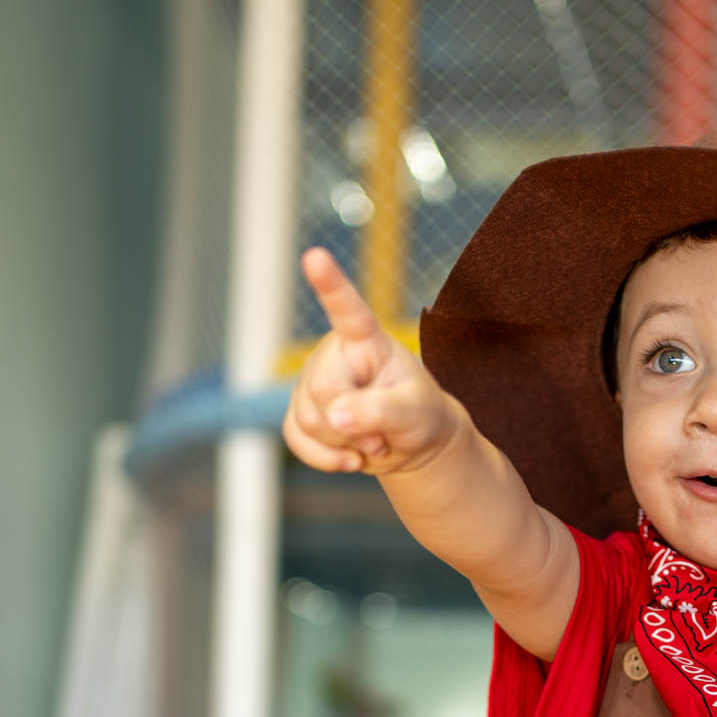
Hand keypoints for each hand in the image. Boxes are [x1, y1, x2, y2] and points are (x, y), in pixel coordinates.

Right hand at [282, 249, 454, 476]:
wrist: (410, 442)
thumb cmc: (420, 416)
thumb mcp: (416, 413)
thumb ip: (381, 411)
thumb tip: (336, 418)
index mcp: (367, 340)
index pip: (347, 310)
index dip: (330, 284)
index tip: (315, 256)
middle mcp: (334, 353)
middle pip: (322, 389)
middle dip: (351, 423)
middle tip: (382, 434)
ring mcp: (312, 381)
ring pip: (308, 419)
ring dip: (343, 443)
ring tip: (371, 440)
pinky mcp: (300, 411)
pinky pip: (296, 438)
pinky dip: (325, 459)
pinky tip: (349, 459)